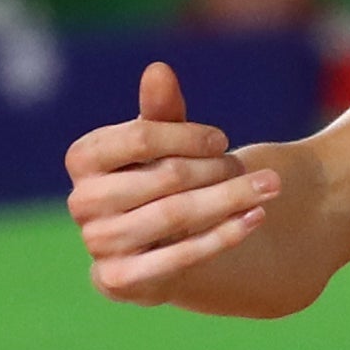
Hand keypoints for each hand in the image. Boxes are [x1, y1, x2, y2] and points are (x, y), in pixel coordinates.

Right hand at [64, 61, 277, 300]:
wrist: (167, 241)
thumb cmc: (164, 175)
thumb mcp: (167, 140)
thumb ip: (162, 109)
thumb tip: (158, 69)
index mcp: (83, 157)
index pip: (140, 138)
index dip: (187, 136)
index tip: (221, 139)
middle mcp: (81, 201)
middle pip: (164, 178)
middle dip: (216, 170)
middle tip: (254, 168)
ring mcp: (97, 243)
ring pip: (175, 216)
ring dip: (229, 200)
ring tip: (268, 188)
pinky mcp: (117, 280)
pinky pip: (177, 257)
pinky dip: (222, 236)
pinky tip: (255, 218)